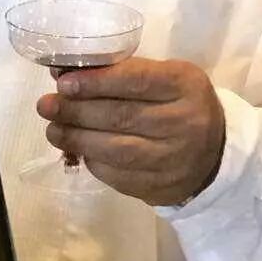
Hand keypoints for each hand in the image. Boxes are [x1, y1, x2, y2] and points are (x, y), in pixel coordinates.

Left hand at [37, 58, 225, 205]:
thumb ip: (120, 73)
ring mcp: (175, 159)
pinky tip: (77, 150)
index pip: (136, 80)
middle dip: (76, 111)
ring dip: (76, 139)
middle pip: (121, 117)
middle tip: (46, 106)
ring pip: (117, 150)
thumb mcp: (163, 77)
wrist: (215, 154)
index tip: (63, 83)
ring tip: (53, 130)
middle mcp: (185, 122)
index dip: (96, 82)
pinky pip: (118, 176)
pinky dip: (92, 162)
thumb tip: (63, 75)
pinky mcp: (162, 187)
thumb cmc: (177, 104)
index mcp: (184, 85)